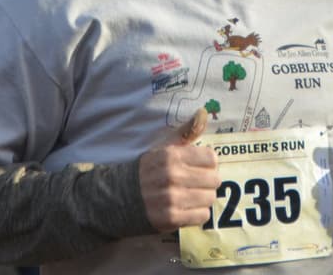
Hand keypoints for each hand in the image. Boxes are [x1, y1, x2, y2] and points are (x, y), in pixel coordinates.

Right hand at [138, 108, 219, 232]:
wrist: (118, 198)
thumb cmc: (147, 172)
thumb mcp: (162, 149)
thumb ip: (185, 133)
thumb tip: (203, 113)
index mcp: (171, 155)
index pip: (211, 158)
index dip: (208, 164)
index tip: (200, 167)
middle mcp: (173, 176)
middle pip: (214, 179)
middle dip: (208, 182)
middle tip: (197, 184)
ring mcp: (172, 198)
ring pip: (210, 198)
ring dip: (203, 199)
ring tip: (191, 197)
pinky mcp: (171, 219)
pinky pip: (202, 216)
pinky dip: (198, 214)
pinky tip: (187, 209)